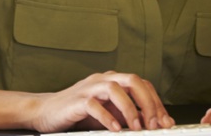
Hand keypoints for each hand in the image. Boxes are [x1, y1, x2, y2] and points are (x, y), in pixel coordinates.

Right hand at [30, 71, 174, 132]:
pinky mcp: (76, 101)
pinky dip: (107, 117)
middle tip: (154, 124)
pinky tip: (115, 129)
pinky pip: (94, 105)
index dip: (156, 102)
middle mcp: (102, 80)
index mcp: (112, 81)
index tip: (165, 122)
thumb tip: (153, 124)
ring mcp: (89, 88)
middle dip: (147, 103)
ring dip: (130, 109)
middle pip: (132, 81)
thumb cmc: (78, 114)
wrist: (45, 112)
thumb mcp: (108, 113)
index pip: (141, 85)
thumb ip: (128, 116)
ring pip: (115, 89)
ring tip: (136, 128)